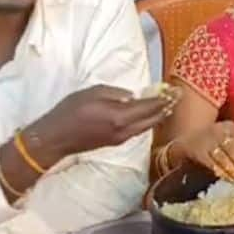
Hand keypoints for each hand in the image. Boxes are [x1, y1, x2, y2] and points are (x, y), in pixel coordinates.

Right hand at [28, 85, 180, 165]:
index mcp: (120, 116)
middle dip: (166, 108)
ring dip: (159, 116)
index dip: (164, 99)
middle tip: (177, 97)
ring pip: (147, 126)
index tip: (176, 91)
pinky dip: (148, 122)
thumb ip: (116, 93)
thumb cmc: (71, 111)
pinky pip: (138, 130)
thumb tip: (133, 96)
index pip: (149, 106)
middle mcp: (125, 130)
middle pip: (153, 119)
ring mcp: (122, 138)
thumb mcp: (93, 93)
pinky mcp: (116, 142)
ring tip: (168, 105)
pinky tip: (150, 115)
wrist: (56, 138)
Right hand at [178, 121, 233, 180]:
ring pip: (221, 155)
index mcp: (229, 127)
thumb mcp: (228, 143)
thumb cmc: (213, 146)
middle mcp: (217, 129)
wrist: (185, 142)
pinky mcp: (195, 149)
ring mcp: (205, 139)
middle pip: (233, 148)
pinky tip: (222, 177)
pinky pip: (209, 161)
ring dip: (231, 170)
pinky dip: (217, 170)